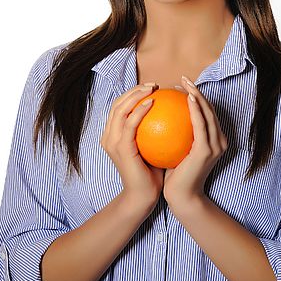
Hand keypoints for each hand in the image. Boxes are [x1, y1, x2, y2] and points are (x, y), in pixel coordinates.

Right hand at [100, 83, 163, 209]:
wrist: (144, 196)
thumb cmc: (152, 172)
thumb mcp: (152, 146)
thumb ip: (155, 129)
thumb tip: (172, 109)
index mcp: (113, 135)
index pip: (120, 106)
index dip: (134, 93)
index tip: (153, 87)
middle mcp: (108, 136)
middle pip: (117, 103)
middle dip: (134, 90)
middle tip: (154, 84)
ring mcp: (112, 142)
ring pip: (120, 109)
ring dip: (136, 95)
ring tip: (153, 89)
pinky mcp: (121, 148)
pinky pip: (130, 124)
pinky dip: (139, 110)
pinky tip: (153, 102)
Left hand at [163, 76, 227, 210]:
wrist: (181, 197)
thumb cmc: (175, 175)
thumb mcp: (177, 150)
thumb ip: (176, 134)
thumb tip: (162, 115)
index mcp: (215, 141)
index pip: (206, 113)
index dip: (196, 96)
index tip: (180, 87)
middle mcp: (220, 141)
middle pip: (210, 109)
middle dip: (197, 91)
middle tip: (183, 80)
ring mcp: (215, 146)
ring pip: (208, 114)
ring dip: (197, 96)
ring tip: (184, 85)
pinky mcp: (206, 150)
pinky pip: (201, 125)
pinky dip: (195, 110)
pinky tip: (187, 99)